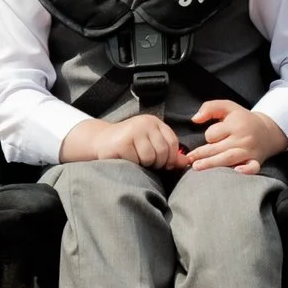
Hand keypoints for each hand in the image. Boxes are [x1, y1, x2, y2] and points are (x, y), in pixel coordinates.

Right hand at [61, 113, 185, 168]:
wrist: (100, 141)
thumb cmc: (129, 145)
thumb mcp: (150, 144)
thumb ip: (169, 153)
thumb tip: (187, 162)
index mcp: (154, 122)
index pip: (172, 142)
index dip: (172, 158)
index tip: (166, 165)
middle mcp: (144, 123)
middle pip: (163, 151)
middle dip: (158, 163)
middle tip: (148, 165)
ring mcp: (133, 131)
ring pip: (150, 158)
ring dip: (144, 165)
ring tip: (136, 160)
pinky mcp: (122, 142)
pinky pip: (136, 161)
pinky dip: (133, 165)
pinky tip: (126, 160)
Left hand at [183, 97, 287, 173]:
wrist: (266, 131)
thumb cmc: (242, 119)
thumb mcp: (227, 107)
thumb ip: (209, 108)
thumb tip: (195, 119)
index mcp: (234, 124)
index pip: (213, 134)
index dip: (209, 136)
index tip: (210, 138)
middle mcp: (242, 138)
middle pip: (217, 148)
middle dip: (201, 154)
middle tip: (189, 160)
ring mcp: (249, 151)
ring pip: (228, 159)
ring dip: (212, 164)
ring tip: (197, 167)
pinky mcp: (256, 161)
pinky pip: (252, 168)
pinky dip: (245, 171)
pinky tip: (236, 172)